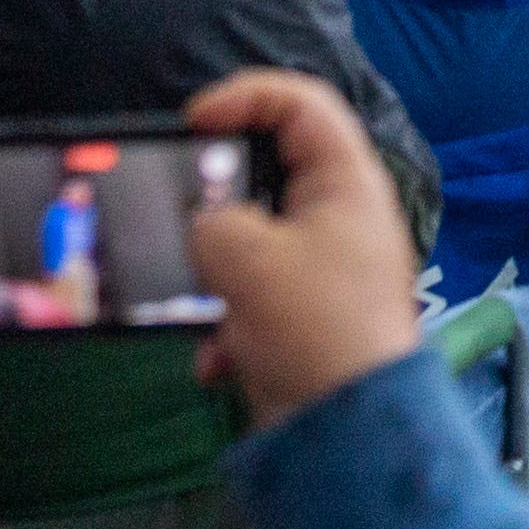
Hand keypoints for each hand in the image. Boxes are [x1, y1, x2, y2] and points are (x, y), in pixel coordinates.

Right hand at [183, 70, 425, 429]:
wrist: (349, 433)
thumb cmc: (314, 327)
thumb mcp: (246, 258)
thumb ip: (211, 222)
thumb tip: (205, 228)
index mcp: (347, 184)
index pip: (302, 103)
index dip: (245, 95)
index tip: (193, 121)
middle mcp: (341, 219)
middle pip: (269, 174)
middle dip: (216, 198)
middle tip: (178, 208)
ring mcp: (323, 271)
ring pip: (250, 243)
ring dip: (214, 273)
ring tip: (197, 295)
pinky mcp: (303, 319)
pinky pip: (251, 302)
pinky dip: (227, 328)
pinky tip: (217, 358)